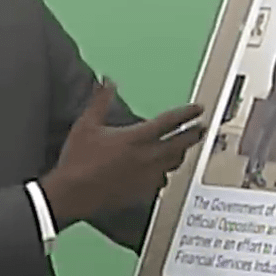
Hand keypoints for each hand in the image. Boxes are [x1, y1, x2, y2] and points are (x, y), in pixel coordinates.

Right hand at [41, 80, 205, 224]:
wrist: (73, 194)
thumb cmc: (78, 160)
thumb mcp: (86, 124)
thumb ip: (100, 100)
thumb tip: (108, 81)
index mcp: (136, 138)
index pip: (170, 122)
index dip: (187, 113)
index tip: (198, 109)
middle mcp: (147, 157)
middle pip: (180, 143)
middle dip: (194, 134)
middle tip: (202, 128)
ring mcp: (147, 177)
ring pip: (174, 163)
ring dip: (181, 153)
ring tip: (184, 148)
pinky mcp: (143, 192)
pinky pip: (162, 181)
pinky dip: (165, 173)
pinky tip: (163, 172)